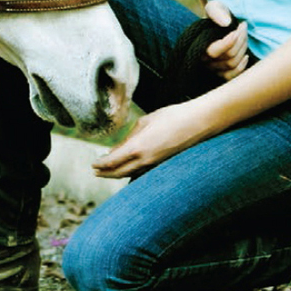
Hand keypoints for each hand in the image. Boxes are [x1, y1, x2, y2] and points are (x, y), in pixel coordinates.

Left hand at [92, 103, 210, 178]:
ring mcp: (155, 164)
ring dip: (118, 173)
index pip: (113, 161)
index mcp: (138, 147)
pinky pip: (142, 172)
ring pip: (131, 174)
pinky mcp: (163, 164)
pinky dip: (131, 172)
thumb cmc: (172, 116)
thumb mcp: (146, 121)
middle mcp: (145, 160)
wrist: (198, 122)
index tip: (93, 165)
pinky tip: (128, 168)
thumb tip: (117, 149)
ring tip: (108, 171)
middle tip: (96, 172)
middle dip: (106, 173)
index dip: (101, 165)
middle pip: (120, 173)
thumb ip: (130, 136)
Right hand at [204, 1, 249, 81]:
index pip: (214, 51)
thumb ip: (216, 11)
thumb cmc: (217, 14)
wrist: (218, 22)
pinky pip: (232, 76)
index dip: (229, 41)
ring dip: (243, 48)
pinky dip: (241, 67)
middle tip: (243, 26)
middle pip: (228, 56)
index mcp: (199, 45)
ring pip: (232, 64)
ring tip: (244, 34)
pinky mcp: (221, 73)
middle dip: (240, 40)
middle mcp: (204, 59)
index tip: (240, 25)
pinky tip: (246, 56)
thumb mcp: (214, 7)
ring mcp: (213, 67)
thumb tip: (226, 23)